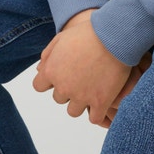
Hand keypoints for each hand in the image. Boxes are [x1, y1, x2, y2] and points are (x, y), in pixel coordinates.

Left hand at [33, 10, 139, 127]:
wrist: (114, 37)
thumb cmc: (88, 34)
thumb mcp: (61, 38)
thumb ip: (48, 56)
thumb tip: (41, 70)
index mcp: (51, 71)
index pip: (39, 86)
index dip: (50, 81)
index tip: (61, 76)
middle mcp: (64, 87)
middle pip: (59, 98)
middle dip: (68, 90)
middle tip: (82, 78)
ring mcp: (82, 97)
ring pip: (74, 111)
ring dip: (81, 103)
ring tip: (92, 91)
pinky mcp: (100, 103)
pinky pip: (95, 118)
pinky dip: (98, 113)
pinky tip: (102, 104)